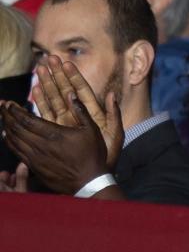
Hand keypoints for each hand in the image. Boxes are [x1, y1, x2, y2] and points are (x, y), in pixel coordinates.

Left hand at [1, 93, 119, 195]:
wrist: (88, 182)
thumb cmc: (92, 155)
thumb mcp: (91, 129)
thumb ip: (81, 111)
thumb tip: (72, 94)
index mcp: (54, 134)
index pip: (27, 120)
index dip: (15, 111)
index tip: (9, 103)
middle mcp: (41, 146)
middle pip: (16, 129)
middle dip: (7, 116)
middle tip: (1, 106)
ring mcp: (36, 158)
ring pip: (14, 141)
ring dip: (6, 128)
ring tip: (3, 118)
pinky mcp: (35, 167)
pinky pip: (17, 152)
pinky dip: (10, 142)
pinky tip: (7, 136)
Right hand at [33, 56, 123, 168]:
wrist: (97, 174)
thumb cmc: (108, 154)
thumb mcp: (115, 133)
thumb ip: (113, 113)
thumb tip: (112, 94)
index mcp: (92, 113)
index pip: (81, 90)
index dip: (74, 76)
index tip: (65, 62)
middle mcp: (77, 115)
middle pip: (65, 91)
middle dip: (56, 75)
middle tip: (48, 59)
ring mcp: (66, 122)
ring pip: (54, 100)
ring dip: (46, 85)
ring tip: (39, 70)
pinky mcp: (57, 131)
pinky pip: (47, 114)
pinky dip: (40, 102)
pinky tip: (34, 91)